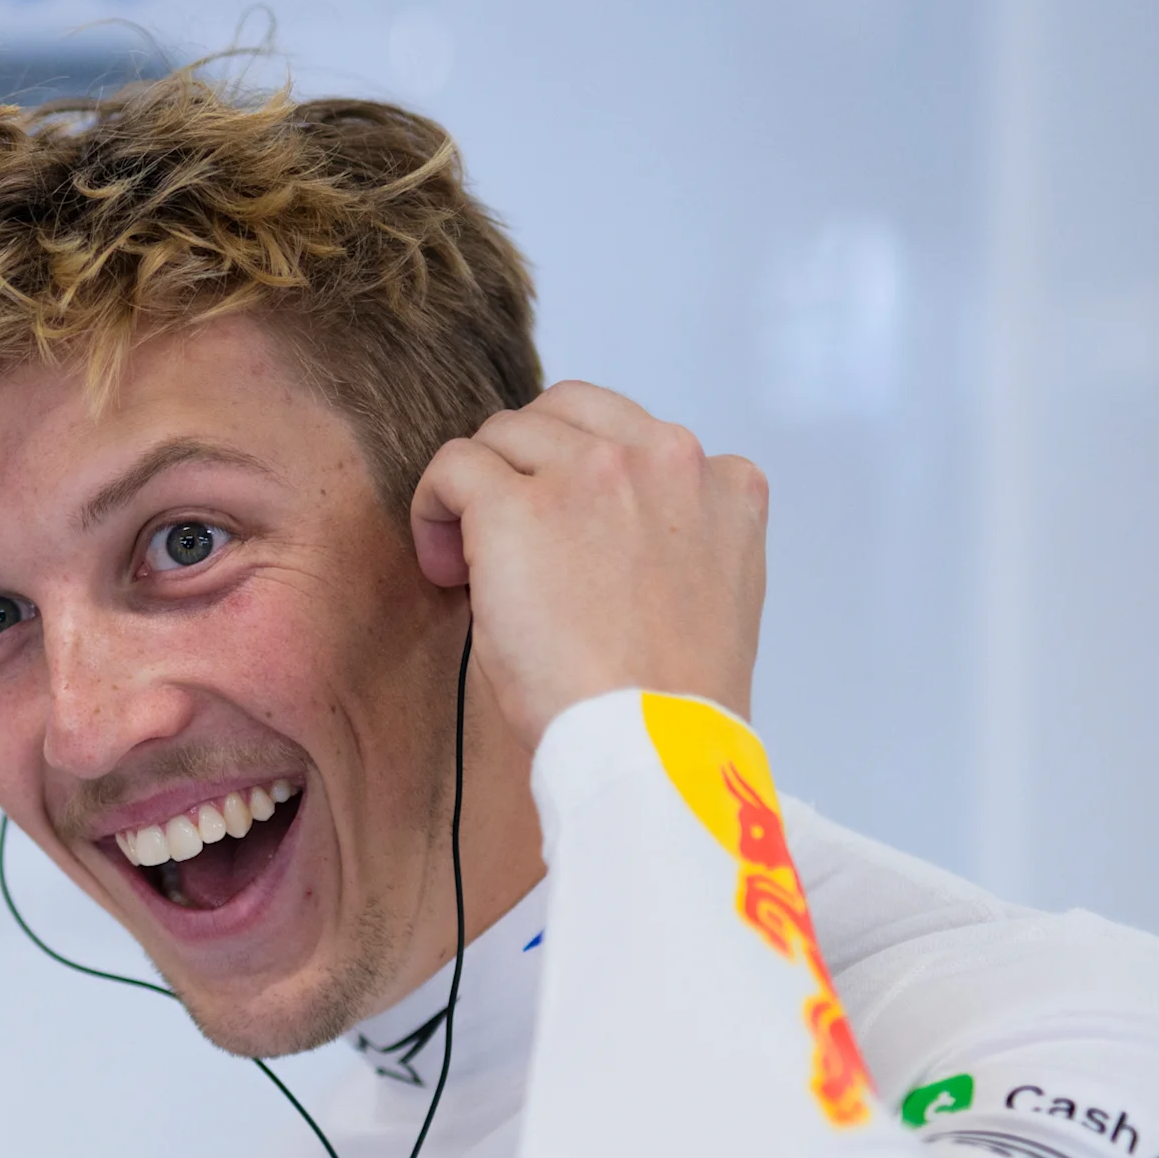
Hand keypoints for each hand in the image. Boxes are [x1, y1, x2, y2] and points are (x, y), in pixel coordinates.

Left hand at [407, 381, 766, 748]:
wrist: (650, 743)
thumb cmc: (669, 699)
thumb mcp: (703, 593)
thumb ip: (671, 536)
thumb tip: (595, 529)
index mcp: (724, 483)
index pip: (633, 435)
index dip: (581, 482)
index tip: (563, 541)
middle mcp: (667, 459)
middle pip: (566, 414)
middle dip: (527, 468)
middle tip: (506, 542)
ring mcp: (594, 473)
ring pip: (506, 432)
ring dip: (481, 488)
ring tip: (470, 561)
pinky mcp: (520, 506)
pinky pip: (454, 465)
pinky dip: (434, 507)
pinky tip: (445, 566)